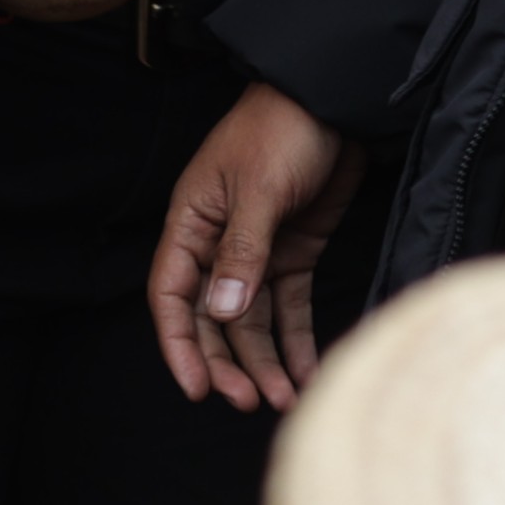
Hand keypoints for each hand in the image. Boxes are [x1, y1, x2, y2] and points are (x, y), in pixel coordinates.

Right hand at [148, 83, 368, 411]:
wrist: (332, 102)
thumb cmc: (280, 130)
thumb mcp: (257, 189)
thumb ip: (241, 253)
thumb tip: (222, 312)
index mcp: (192, 223)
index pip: (172, 294)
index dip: (179, 343)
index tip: (196, 387)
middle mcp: (218, 244)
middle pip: (213, 318)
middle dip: (229, 363)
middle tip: (251, 401)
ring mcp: (258, 251)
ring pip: (253, 321)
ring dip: (266, 361)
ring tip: (285, 398)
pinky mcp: (295, 253)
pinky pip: (291, 308)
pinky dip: (297, 342)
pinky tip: (307, 373)